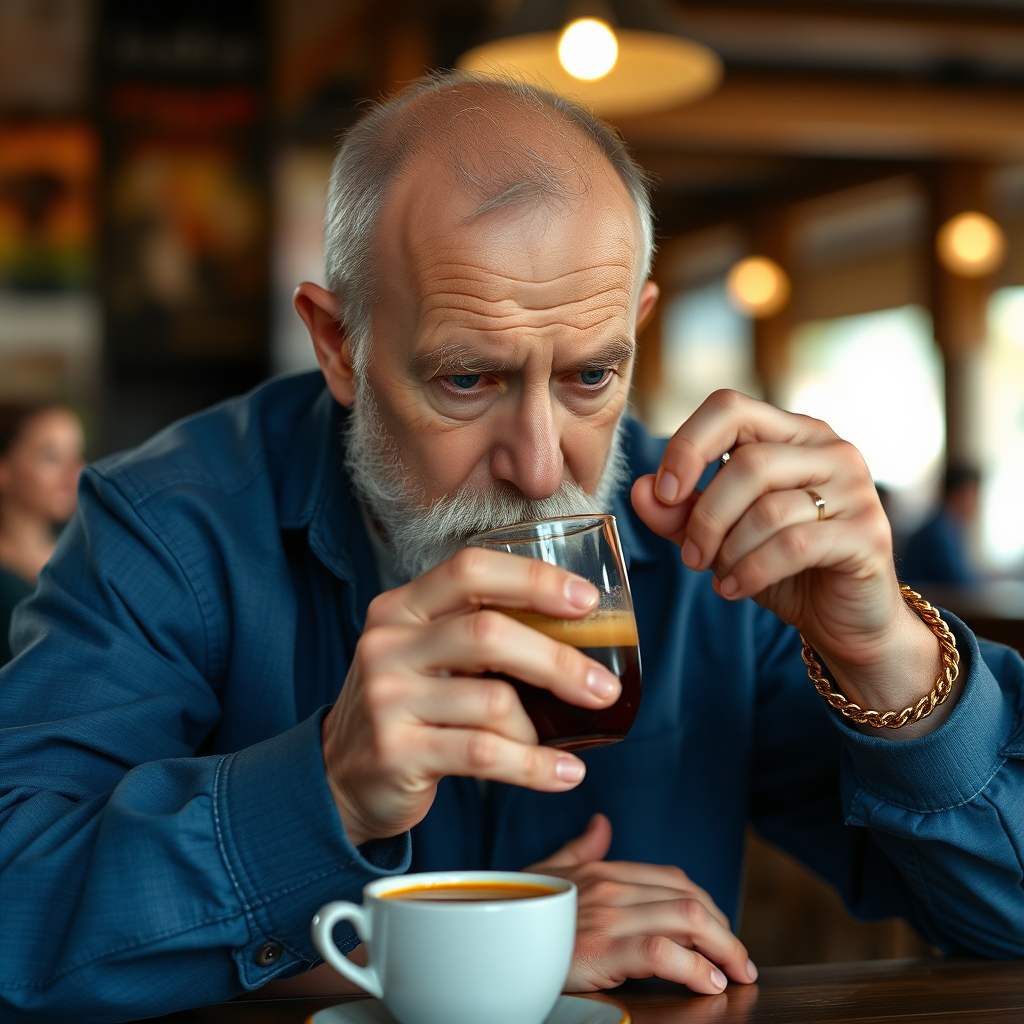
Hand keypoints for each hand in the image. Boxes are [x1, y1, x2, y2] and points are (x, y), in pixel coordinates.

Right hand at [320, 548, 623, 846]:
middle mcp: (389, 643)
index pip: (471, 570)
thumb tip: (579, 631)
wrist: (339, 775)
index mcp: (402, 606)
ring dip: (540, 729)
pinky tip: (564, 774)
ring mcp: (387, 697)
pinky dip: (535, 767)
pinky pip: (485, 756)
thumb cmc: (408, 705)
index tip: (587, 600)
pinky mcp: (396, 751)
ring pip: (493, 702)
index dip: (534, 579)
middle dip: (558, 660)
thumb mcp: (427, 654)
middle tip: (603, 688)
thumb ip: (479, 632)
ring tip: (557, 744)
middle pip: (489, 633)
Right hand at [529, 815, 756, 993]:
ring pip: (688, 919)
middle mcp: (610, 885)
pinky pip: (665, 951)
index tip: (722, 933)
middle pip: (690, 899)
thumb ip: (579, 849)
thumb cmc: (516, 910)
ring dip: (723, 950)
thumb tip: (602, 824)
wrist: (487, 938)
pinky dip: (696, 969)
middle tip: (739, 961)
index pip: (673, 879)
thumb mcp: (548, 875)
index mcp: (602, 869)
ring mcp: (608, 913)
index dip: (707, 906)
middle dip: (725, 932)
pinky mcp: (604, 946)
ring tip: (734, 974)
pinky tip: (708, 984)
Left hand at [630, 390, 948, 730]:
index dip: (687, 445)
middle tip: (691, 557)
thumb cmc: (779, 565)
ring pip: (770, 507)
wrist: (842, 618)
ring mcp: (857, 489)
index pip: (730, 408)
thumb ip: (679, 512)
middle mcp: (831, 449)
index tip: (663, 492)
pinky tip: (735, 588)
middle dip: (706, 516)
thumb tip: (640, 490)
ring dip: (730, 550)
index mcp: (793, 433)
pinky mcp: (869, 534)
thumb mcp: (719, 536)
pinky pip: (795, 544)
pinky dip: (753, 570)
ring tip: (719, 575)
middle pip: (748, 462)